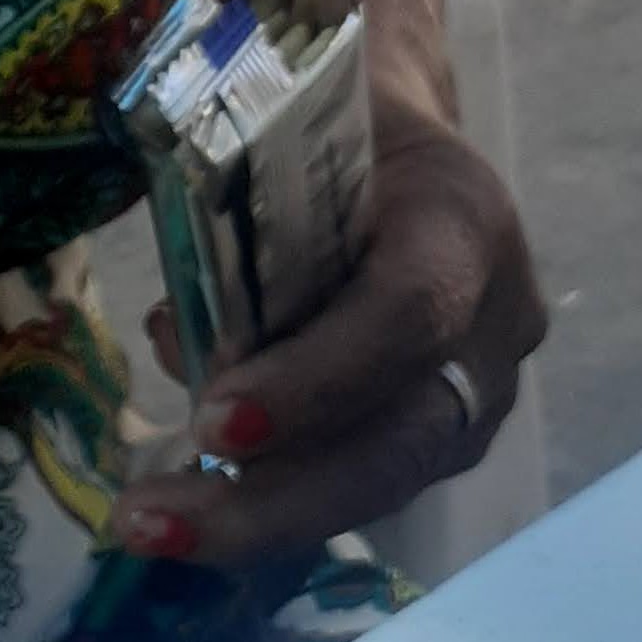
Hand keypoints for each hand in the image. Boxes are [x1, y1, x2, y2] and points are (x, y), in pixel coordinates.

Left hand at [112, 85, 548, 573]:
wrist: (394, 138)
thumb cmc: (331, 115)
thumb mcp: (289, 115)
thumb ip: (234, 199)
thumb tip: (171, 326)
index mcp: (462, 216)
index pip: (408, 313)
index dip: (317, 379)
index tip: (213, 423)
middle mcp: (493, 319)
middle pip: (403, 438)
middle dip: (275, 498)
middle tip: (151, 522)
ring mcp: (477, 389)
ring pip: (383, 480)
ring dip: (259, 516)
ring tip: (148, 527)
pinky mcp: (442, 432)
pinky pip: (361, 478)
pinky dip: (269, 497)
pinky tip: (182, 507)